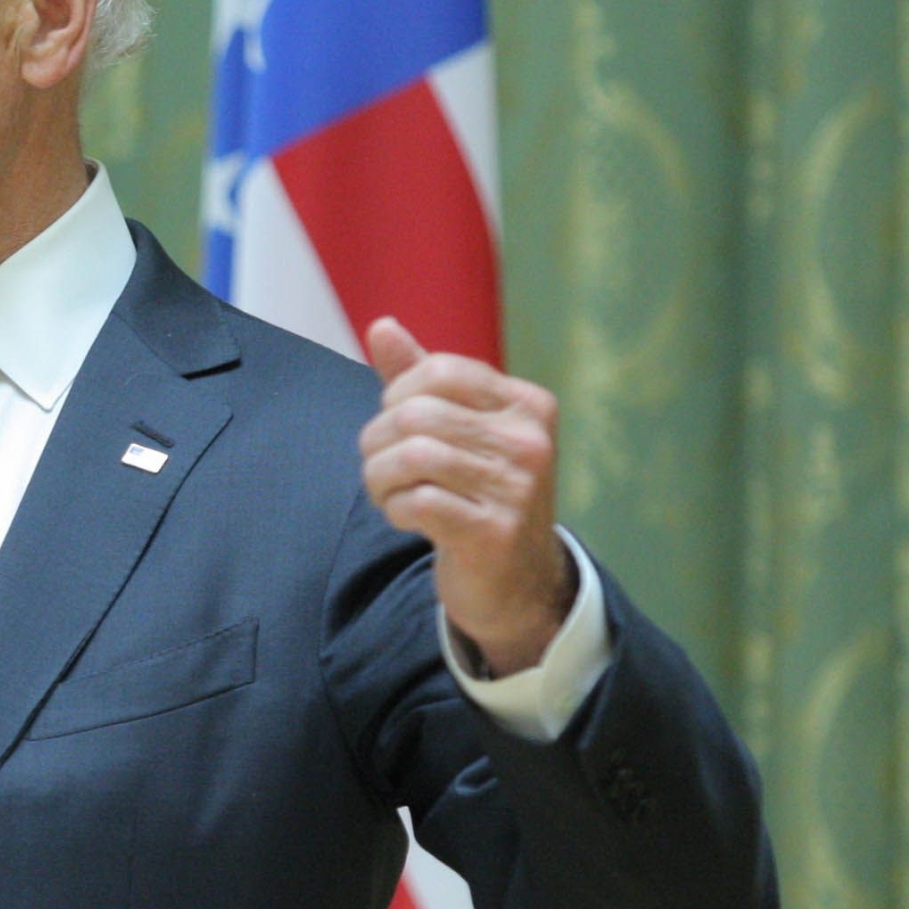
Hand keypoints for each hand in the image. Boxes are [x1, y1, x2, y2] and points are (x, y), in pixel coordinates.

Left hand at [359, 317, 574, 678]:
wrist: (517, 582)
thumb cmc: (479, 494)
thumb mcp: (460, 430)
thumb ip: (420, 378)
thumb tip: (381, 326)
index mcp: (527, 405)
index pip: (438, 371)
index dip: (397, 395)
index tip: (397, 426)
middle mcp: (531, 442)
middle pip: (416, 414)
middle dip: (378, 440)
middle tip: (380, 466)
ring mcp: (518, 489)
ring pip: (412, 455)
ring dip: (380, 477)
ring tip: (388, 492)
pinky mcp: (494, 533)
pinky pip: (418, 501)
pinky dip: (395, 507)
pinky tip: (404, 516)